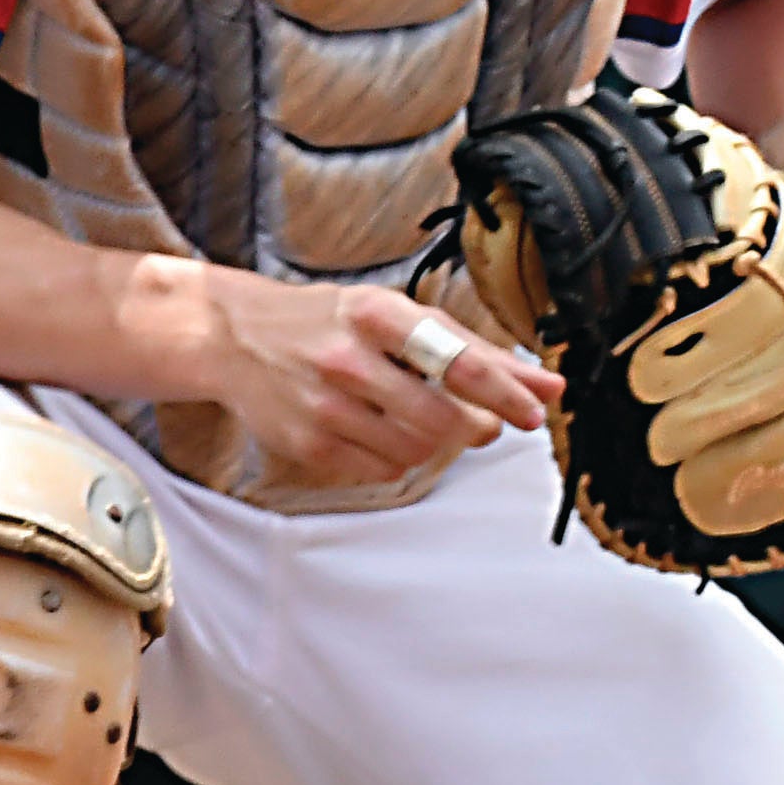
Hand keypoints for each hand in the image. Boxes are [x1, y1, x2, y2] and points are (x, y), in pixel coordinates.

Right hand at [154, 265, 561, 482]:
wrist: (235, 337)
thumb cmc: (332, 322)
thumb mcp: (401, 316)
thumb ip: (476, 351)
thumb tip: (548, 386)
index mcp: (380, 314)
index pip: (460, 362)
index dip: (507, 394)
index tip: (536, 412)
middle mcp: (350, 359)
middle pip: (442, 418)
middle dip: (475, 427)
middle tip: (481, 423)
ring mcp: (325, 406)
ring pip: (416, 450)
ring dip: (436, 444)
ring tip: (421, 417)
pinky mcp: (308, 444)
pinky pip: (382, 470)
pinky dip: (399, 458)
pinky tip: (383, 431)